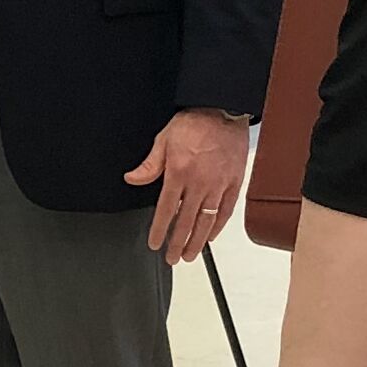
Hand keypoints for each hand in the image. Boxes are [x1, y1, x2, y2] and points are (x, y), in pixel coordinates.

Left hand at [126, 109, 252, 264]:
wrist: (222, 108)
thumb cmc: (194, 122)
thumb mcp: (163, 139)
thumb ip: (149, 165)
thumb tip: (132, 178)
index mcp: (178, 173)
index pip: (166, 211)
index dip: (160, 230)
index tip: (155, 243)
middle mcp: (199, 183)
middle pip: (187, 222)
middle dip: (178, 243)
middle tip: (172, 258)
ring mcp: (218, 184)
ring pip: (207, 221)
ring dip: (197, 241)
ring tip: (190, 254)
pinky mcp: (234, 182)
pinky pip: (226, 210)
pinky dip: (218, 226)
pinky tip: (211, 236)